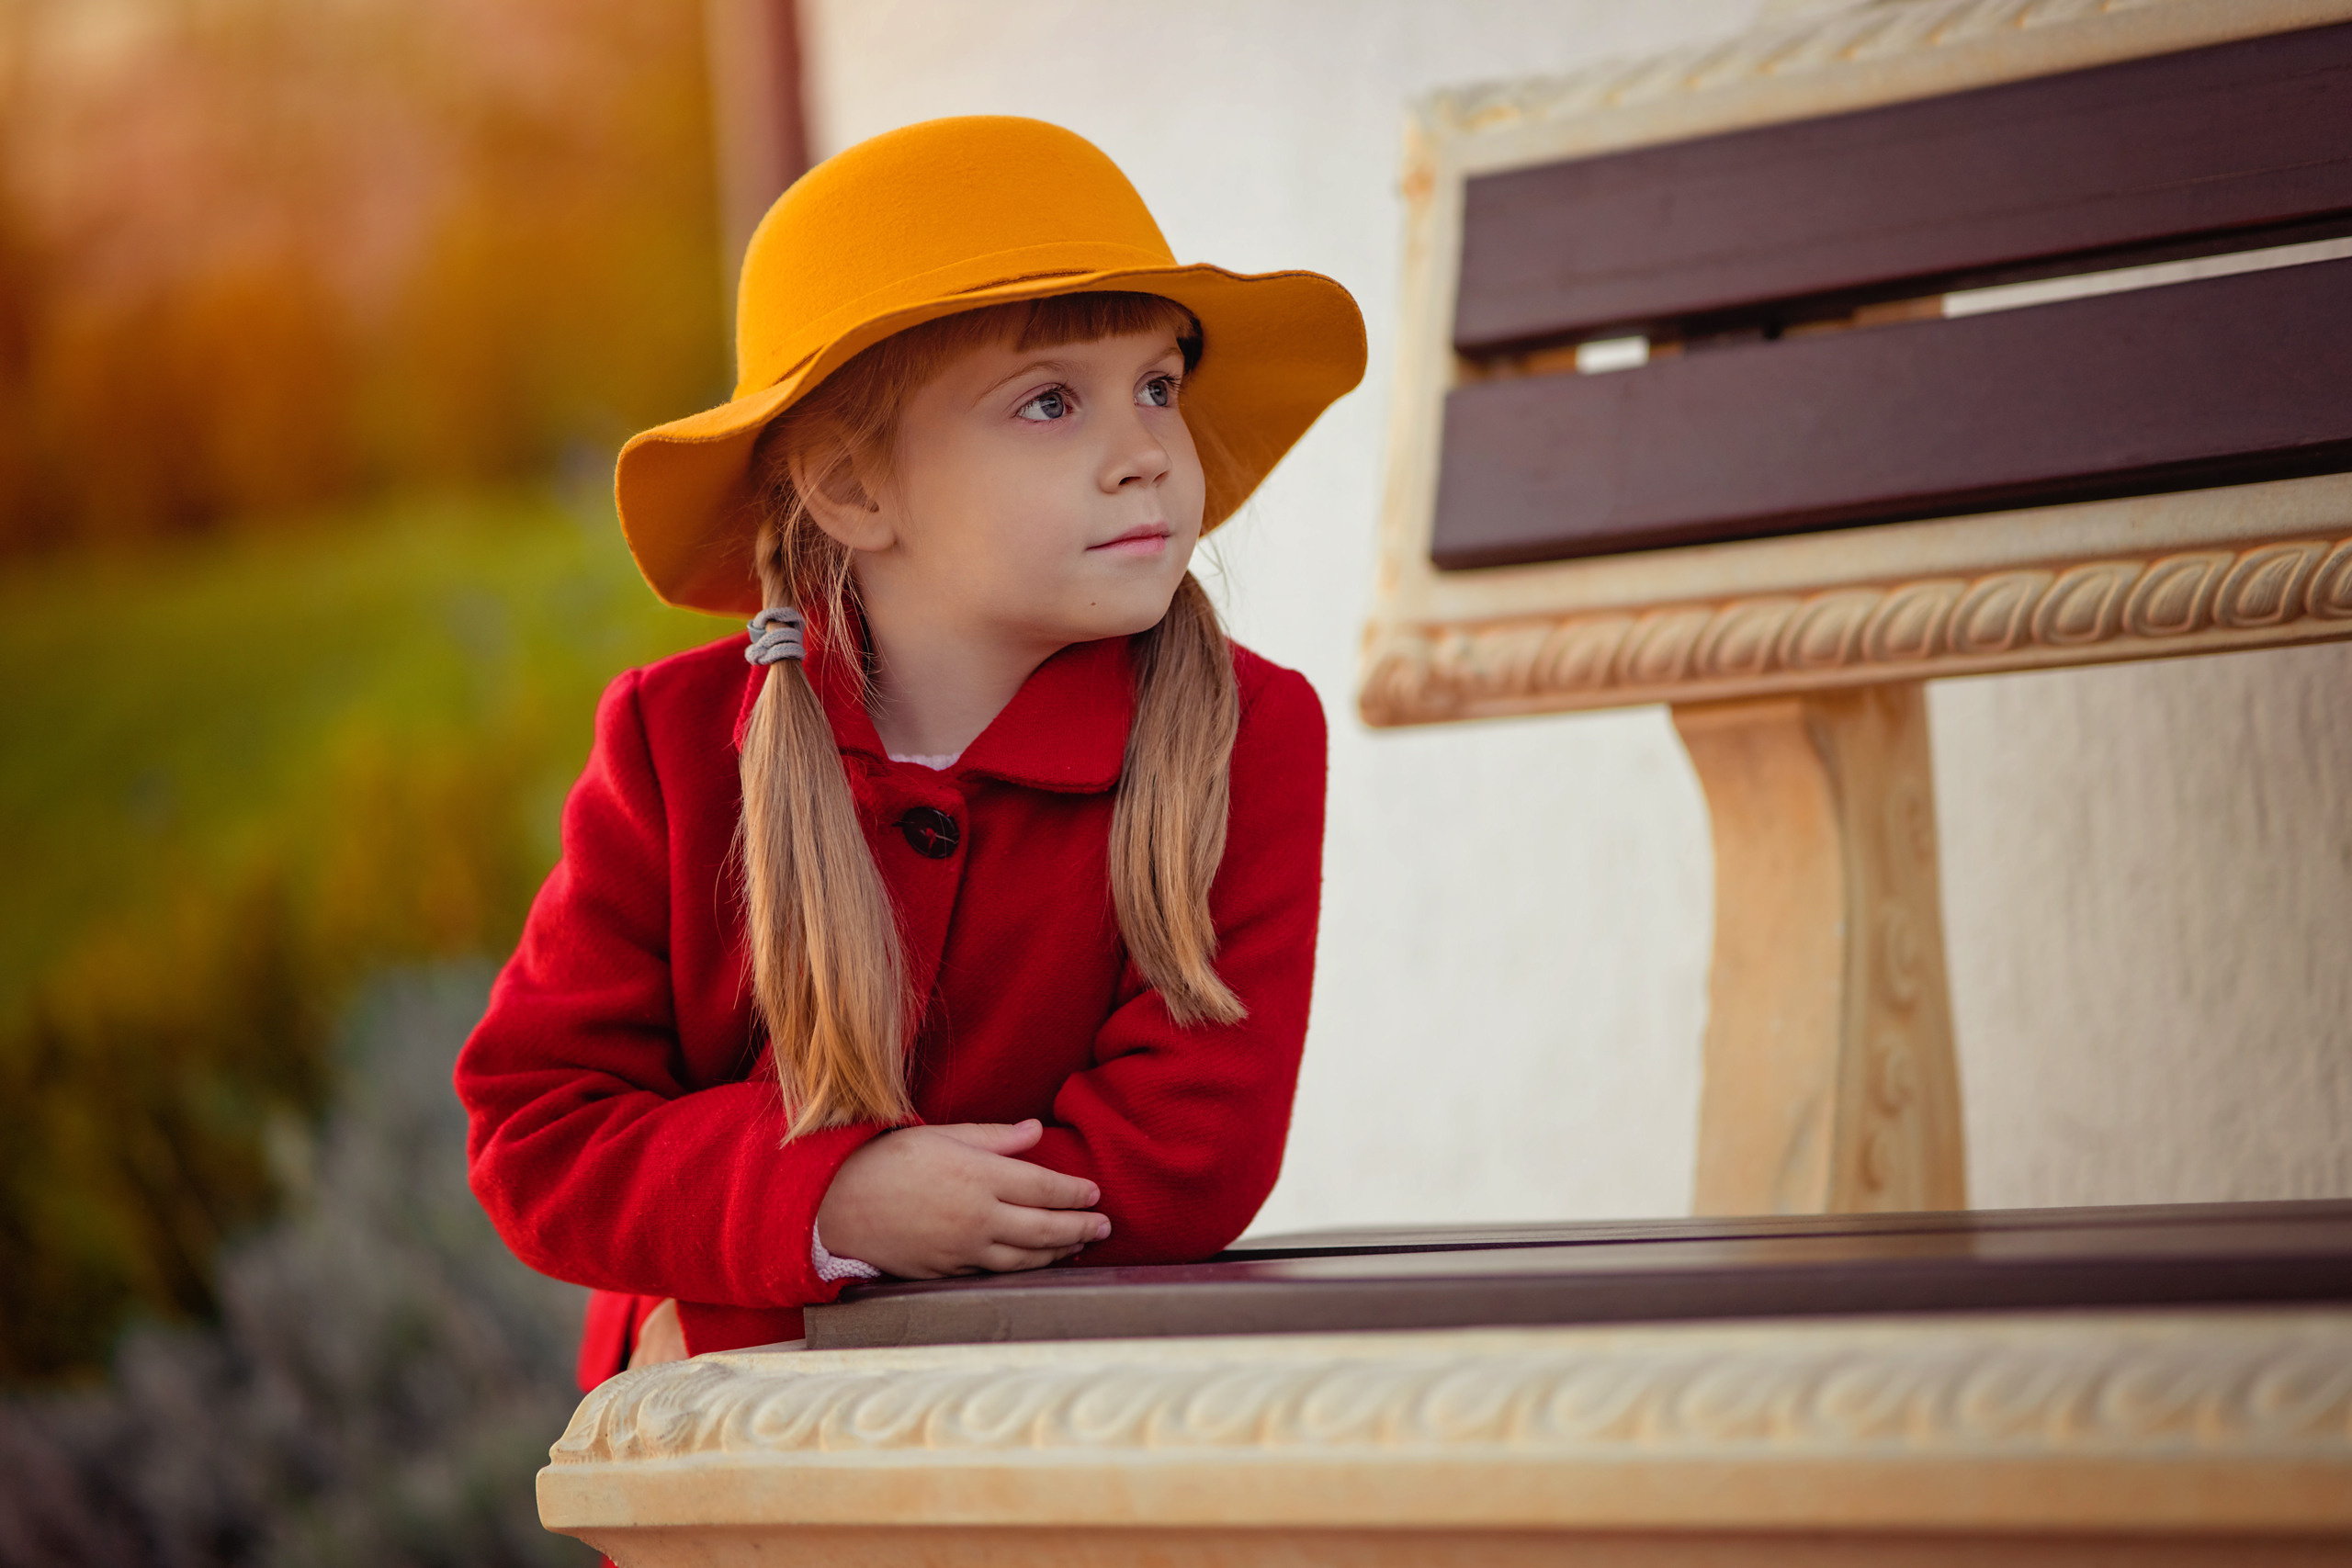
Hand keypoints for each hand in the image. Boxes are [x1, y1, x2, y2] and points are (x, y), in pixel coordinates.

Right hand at [814, 1119, 1109, 1278]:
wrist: (838, 1206)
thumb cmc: (888, 1161)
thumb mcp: (942, 1135)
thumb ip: (994, 1137)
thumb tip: (1036, 1132)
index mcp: (979, 1177)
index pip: (1044, 1187)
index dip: (1074, 1193)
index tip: (1095, 1194)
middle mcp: (977, 1217)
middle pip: (1044, 1228)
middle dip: (1079, 1228)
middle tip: (1104, 1227)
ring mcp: (963, 1249)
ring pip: (1025, 1257)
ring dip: (1058, 1253)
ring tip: (1079, 1246)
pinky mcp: (948, 1270)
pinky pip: (995, 1271)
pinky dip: (1024, 1267)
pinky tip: (1036, 1262)